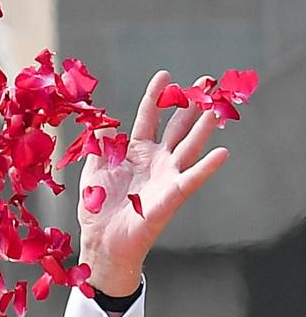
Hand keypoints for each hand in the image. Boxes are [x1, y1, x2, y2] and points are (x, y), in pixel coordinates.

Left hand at [77, 71, 228, 295]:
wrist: (102, 241)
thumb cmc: (98, 208)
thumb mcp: (93, 170)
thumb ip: (99, 146)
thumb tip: (101, 124)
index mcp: (136, 152)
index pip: (149, 117)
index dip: (156, 97)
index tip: (165, 75)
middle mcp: (156, 160)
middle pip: (178, 126)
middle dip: (192, 104)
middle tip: (207, 82)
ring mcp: (166, 176)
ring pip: (190, 145)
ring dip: (205, 127)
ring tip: (218, 107)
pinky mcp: (172, 196)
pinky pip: (192, 179)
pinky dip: (207, 167)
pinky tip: (223, 153)